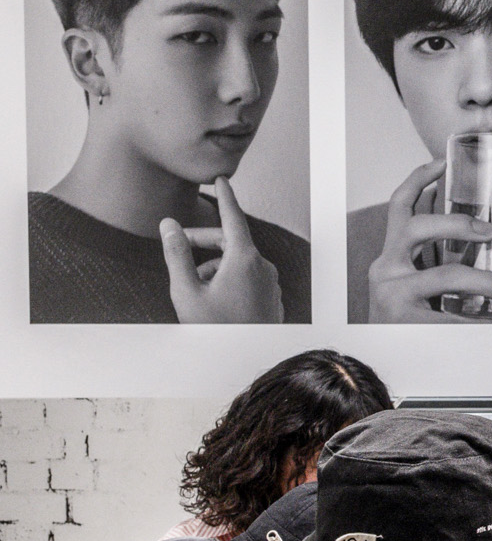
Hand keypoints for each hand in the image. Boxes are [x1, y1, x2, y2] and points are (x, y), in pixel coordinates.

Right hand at [160, 177, 282, 322]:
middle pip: (232, 240)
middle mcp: (264, 267)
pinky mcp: (273, 297)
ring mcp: (272, 283)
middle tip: (178, 244)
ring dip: (214, 264)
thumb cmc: (215, 329)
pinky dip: (229, 278)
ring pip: (238, 261)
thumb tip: (168, 224)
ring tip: (193, 286)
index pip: (233, 217)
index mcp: (245, 259)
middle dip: (204, 240)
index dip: (225, 197)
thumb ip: (176, 253)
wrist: (245, 361)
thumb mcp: (186, 289)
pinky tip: (212, 299)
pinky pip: (249, 277)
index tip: (221, 179)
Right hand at [366, 161, 491, 322]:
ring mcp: (393, 295)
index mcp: (392, 256)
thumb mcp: (418, 283)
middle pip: (416, 228)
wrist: (385, 361)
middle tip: (490, 230)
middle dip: (456, 222)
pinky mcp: (405, 323)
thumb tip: (486, 240)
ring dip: (487, 280)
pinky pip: (453, 316)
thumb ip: (439, 261)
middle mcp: (387, 269)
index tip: (442, 161)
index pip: (400, 207)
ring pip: (445, 274)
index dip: (418, 180)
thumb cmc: (408, 318)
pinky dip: (483, 320)